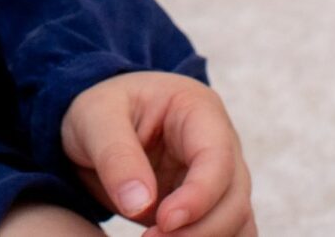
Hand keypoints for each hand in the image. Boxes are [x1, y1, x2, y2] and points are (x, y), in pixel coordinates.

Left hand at [60, 70, 255, 234]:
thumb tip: (140, 204)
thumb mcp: (96, 117)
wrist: (99, 125)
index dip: (199, 196)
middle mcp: (221, 144)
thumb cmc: (102, 110)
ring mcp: (220, 178)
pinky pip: (228, 232)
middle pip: (234, 197)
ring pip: (237, 220)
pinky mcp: (210, 207)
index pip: (217, 159)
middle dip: (199, 229)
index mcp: (198, 110)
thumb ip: (116, 156)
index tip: (164, 222)